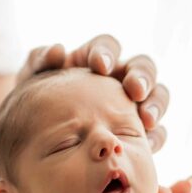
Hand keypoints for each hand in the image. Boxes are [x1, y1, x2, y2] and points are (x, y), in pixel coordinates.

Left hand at [16, 34, 168, 152]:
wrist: (40, 139)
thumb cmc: (39, 102)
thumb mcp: (33, 81)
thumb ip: (40, 62)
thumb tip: (57, 50)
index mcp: (97, 59)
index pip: (108, 46)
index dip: (106, 53)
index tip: (99, 66)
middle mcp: (122, 77)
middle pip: (143, 67)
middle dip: (141, 77)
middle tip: (134, 90)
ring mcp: (136, 105)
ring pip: (158, 96)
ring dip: (155, 106)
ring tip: (145, 120)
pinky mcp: (142, 133)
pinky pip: (158, 131)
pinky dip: (155, 136)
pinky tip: (146, 146)